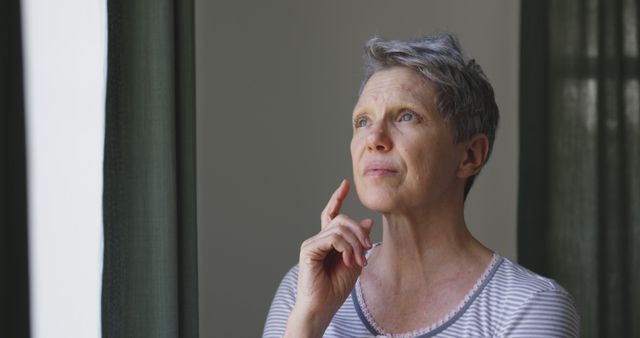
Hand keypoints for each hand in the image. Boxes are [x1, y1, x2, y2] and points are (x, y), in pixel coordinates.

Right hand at [286, 179, 373, 336]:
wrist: (323, 306)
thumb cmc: (336, 288)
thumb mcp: (355, 262)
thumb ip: (360, 243)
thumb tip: (368, 221)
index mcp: (328, 241)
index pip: (332, 214)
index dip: (337, 198)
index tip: (344, 184)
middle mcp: (318, 239)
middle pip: (342, 220)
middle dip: (359, 232)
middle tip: (368, 248)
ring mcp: (312, 243)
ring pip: (339, 228)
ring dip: (355, 244)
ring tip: (358, 261)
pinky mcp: (309, 249)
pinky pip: (332, 238)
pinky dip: (345, 247)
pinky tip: (347, 260)